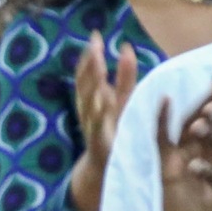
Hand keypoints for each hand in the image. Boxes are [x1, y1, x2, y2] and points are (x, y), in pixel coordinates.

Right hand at [64, 31, 138, 210]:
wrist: (106, 174)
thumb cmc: (117, 132)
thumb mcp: (122, 103)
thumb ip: (125, 78)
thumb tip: (126, 47)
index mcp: (94, 101)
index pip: (87, 76)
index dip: (89, 56)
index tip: (95, 36)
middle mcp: (90, 114)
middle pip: (85, 89)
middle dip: (89, 68)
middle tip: (93, 49)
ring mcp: (94, 131)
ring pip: (89, 108)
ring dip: (92, 89)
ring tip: (96, 72)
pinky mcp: (102, 147)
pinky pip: (100, 132)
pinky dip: (101, 120)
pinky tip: (103, 106)